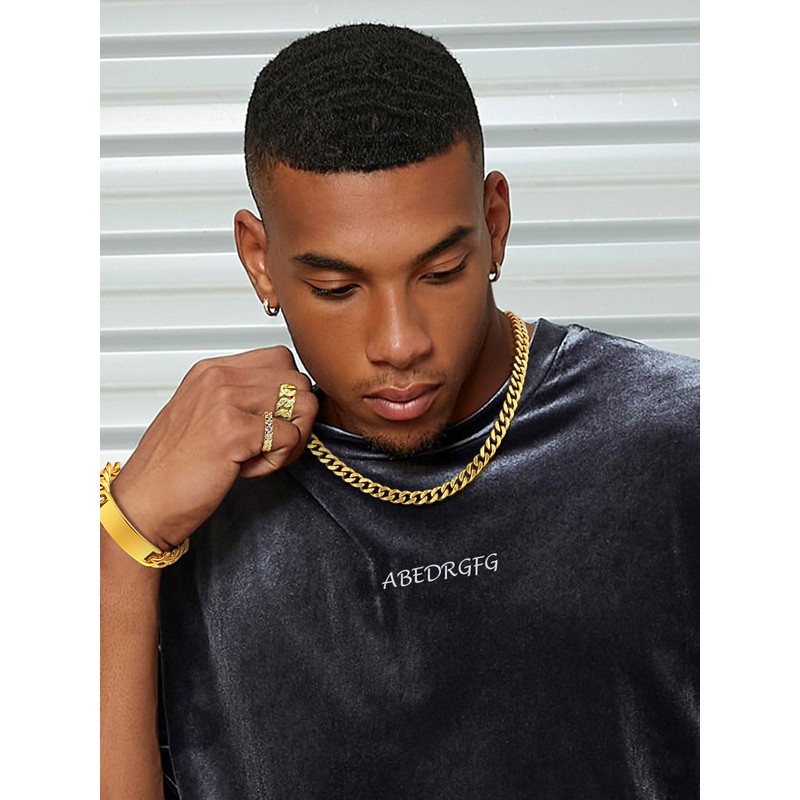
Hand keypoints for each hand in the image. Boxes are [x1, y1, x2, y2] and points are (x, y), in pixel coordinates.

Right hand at [107, 346, 317, 549]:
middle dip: (297, 418)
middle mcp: (219, 378)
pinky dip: (279, 460)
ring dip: (292, 439)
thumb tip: (288, 398)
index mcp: (213, 370)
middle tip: (272, 445)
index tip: (271, 421)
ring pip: (302, 404)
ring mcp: (225, 401)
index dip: (288, 394)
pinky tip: (248, 469)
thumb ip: (241, 398)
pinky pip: (291, 436)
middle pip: (298, 381)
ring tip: (261, 456)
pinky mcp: (234, 431)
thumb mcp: (204, 414)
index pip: (281, 360)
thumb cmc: (174, 468)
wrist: (144, 503)